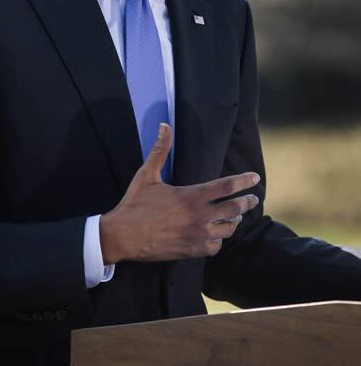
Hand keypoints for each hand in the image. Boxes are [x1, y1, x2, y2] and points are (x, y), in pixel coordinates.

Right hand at [99, 123, 259, 263]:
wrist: (123, 236)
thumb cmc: (135, 203)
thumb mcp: (147, 174)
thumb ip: (160, 150)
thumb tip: (164, 125)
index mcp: (191, 196)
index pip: (227, 186)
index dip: (244, 181)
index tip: (254, 177)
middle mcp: (199, 216)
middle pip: (235, 209)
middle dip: (247, 202)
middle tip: (252, 199)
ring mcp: (197, 235)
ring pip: (228, 229)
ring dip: (234, 221)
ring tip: (235, 216)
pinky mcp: (192, 250)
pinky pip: (216, 246)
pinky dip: (219, 239)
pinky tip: (216, 234)